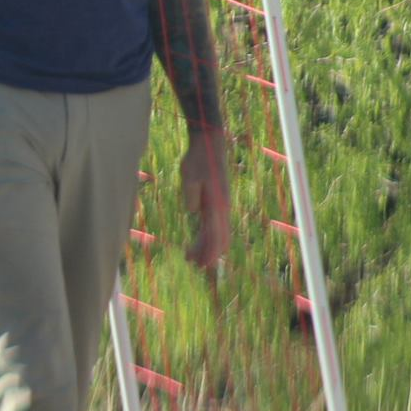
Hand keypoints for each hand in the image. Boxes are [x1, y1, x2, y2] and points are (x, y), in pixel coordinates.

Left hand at [181, 126, 231, 271]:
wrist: (210, 145)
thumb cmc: (198, 160)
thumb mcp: (189, 176)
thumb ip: (191, 195)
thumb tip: (192, 212)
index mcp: (216, 204)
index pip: (215, 235)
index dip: (209, 252)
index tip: (202, 264)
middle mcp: (221, 207)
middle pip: (218, 238)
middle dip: (208, 253)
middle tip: (194, 265)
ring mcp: (220, 205)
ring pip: (217, 232)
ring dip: (206, 246)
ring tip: (192, 257)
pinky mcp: (216, 201)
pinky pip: (214, 224)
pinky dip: (207, 235)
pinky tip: (199, 240)